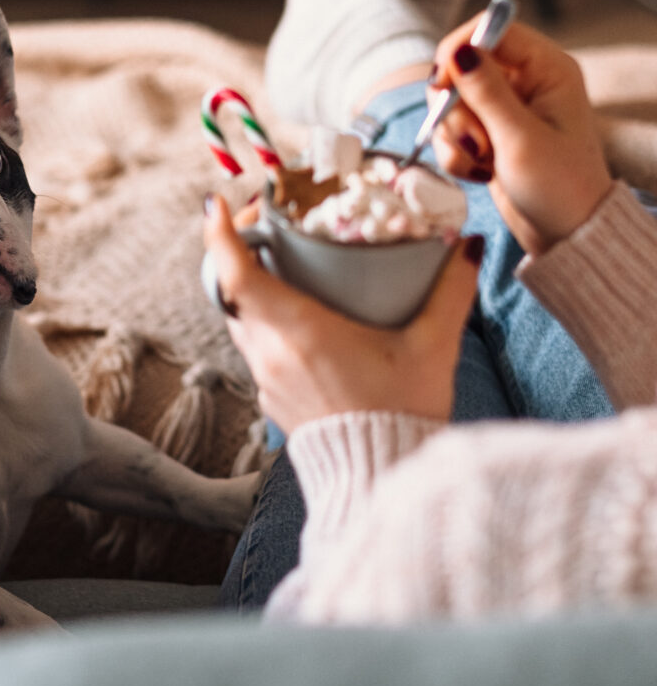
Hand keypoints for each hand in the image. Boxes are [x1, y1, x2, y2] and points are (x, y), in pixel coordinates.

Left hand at [203, 194, 481, 431]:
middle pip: (231, 290)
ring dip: (251, 288)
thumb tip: (467, 245)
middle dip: (238, 251)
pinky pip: (257, 347)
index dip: (221, 233)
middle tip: (268, 223)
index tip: (218, 203)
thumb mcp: (434, 347)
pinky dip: (266, 321)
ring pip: (241, 319)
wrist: (385, 482)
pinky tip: (303, 316)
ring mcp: (268, 379)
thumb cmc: (405, 414)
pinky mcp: (275, 399)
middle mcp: (271, 353)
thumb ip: (451, 290)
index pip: (235, 273)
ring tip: (285, 263)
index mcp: (298, 332)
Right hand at [429, 18, 613, 257]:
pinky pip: (451, 131)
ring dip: (454, 136)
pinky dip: (456, 154)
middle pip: (462, 66)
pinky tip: (480, 173)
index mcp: (547, 69)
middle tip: (473, 139)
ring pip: (451, 102)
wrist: (567, 236)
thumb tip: (457, 50)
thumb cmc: (559, 188)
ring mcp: (505, 109)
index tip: (442, 83)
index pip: (492, 30)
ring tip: (481, 161)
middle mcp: (526, 82)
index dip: (459, 50)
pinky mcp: (489, 135)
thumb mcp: (520, 139)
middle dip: (456, 107)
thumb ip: (486, 92)